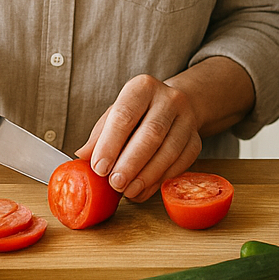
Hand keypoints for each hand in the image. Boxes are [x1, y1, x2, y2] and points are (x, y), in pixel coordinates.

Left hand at [75, 74, 204, 203]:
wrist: (176, 106)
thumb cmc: (138, 113)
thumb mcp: (115, 115)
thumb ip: (100, 135)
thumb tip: (82, 157)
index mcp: (143, 87)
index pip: (125, 114)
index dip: (111, 143)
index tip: (99, 168)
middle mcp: (169, 99)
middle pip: (151, 133)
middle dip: (131, 162)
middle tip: (115, 184)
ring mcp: (187, 119)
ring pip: (169, 150)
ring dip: (147, 175)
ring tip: (128, 192)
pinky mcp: (196, 140)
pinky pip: (181, 163)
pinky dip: (160, 180)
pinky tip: (144, 190)